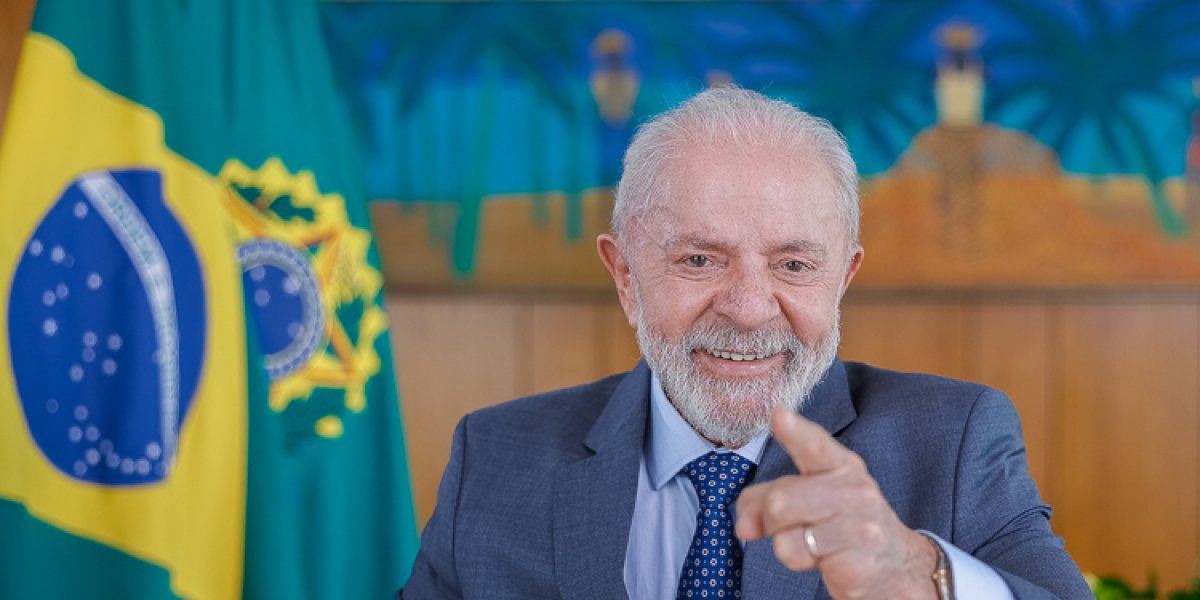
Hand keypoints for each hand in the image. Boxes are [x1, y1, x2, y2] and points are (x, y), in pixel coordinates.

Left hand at [735, 406, 938, 599]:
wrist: (894, 564)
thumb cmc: (841, 523)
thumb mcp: (806, 498)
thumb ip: (765, 499)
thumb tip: (743, 527)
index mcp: (840, 465)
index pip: (816, 445)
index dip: (795, 432)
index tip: (778, 415)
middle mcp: (854, 490)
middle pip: (779, 501)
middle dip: (770, 519)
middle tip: (792, 525)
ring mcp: (860, 527)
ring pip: (784, 536)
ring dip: (786, 545)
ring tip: (814, 543)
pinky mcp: (856, 563)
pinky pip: (799, 559)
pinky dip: (802, 562)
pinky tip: (828, 559)